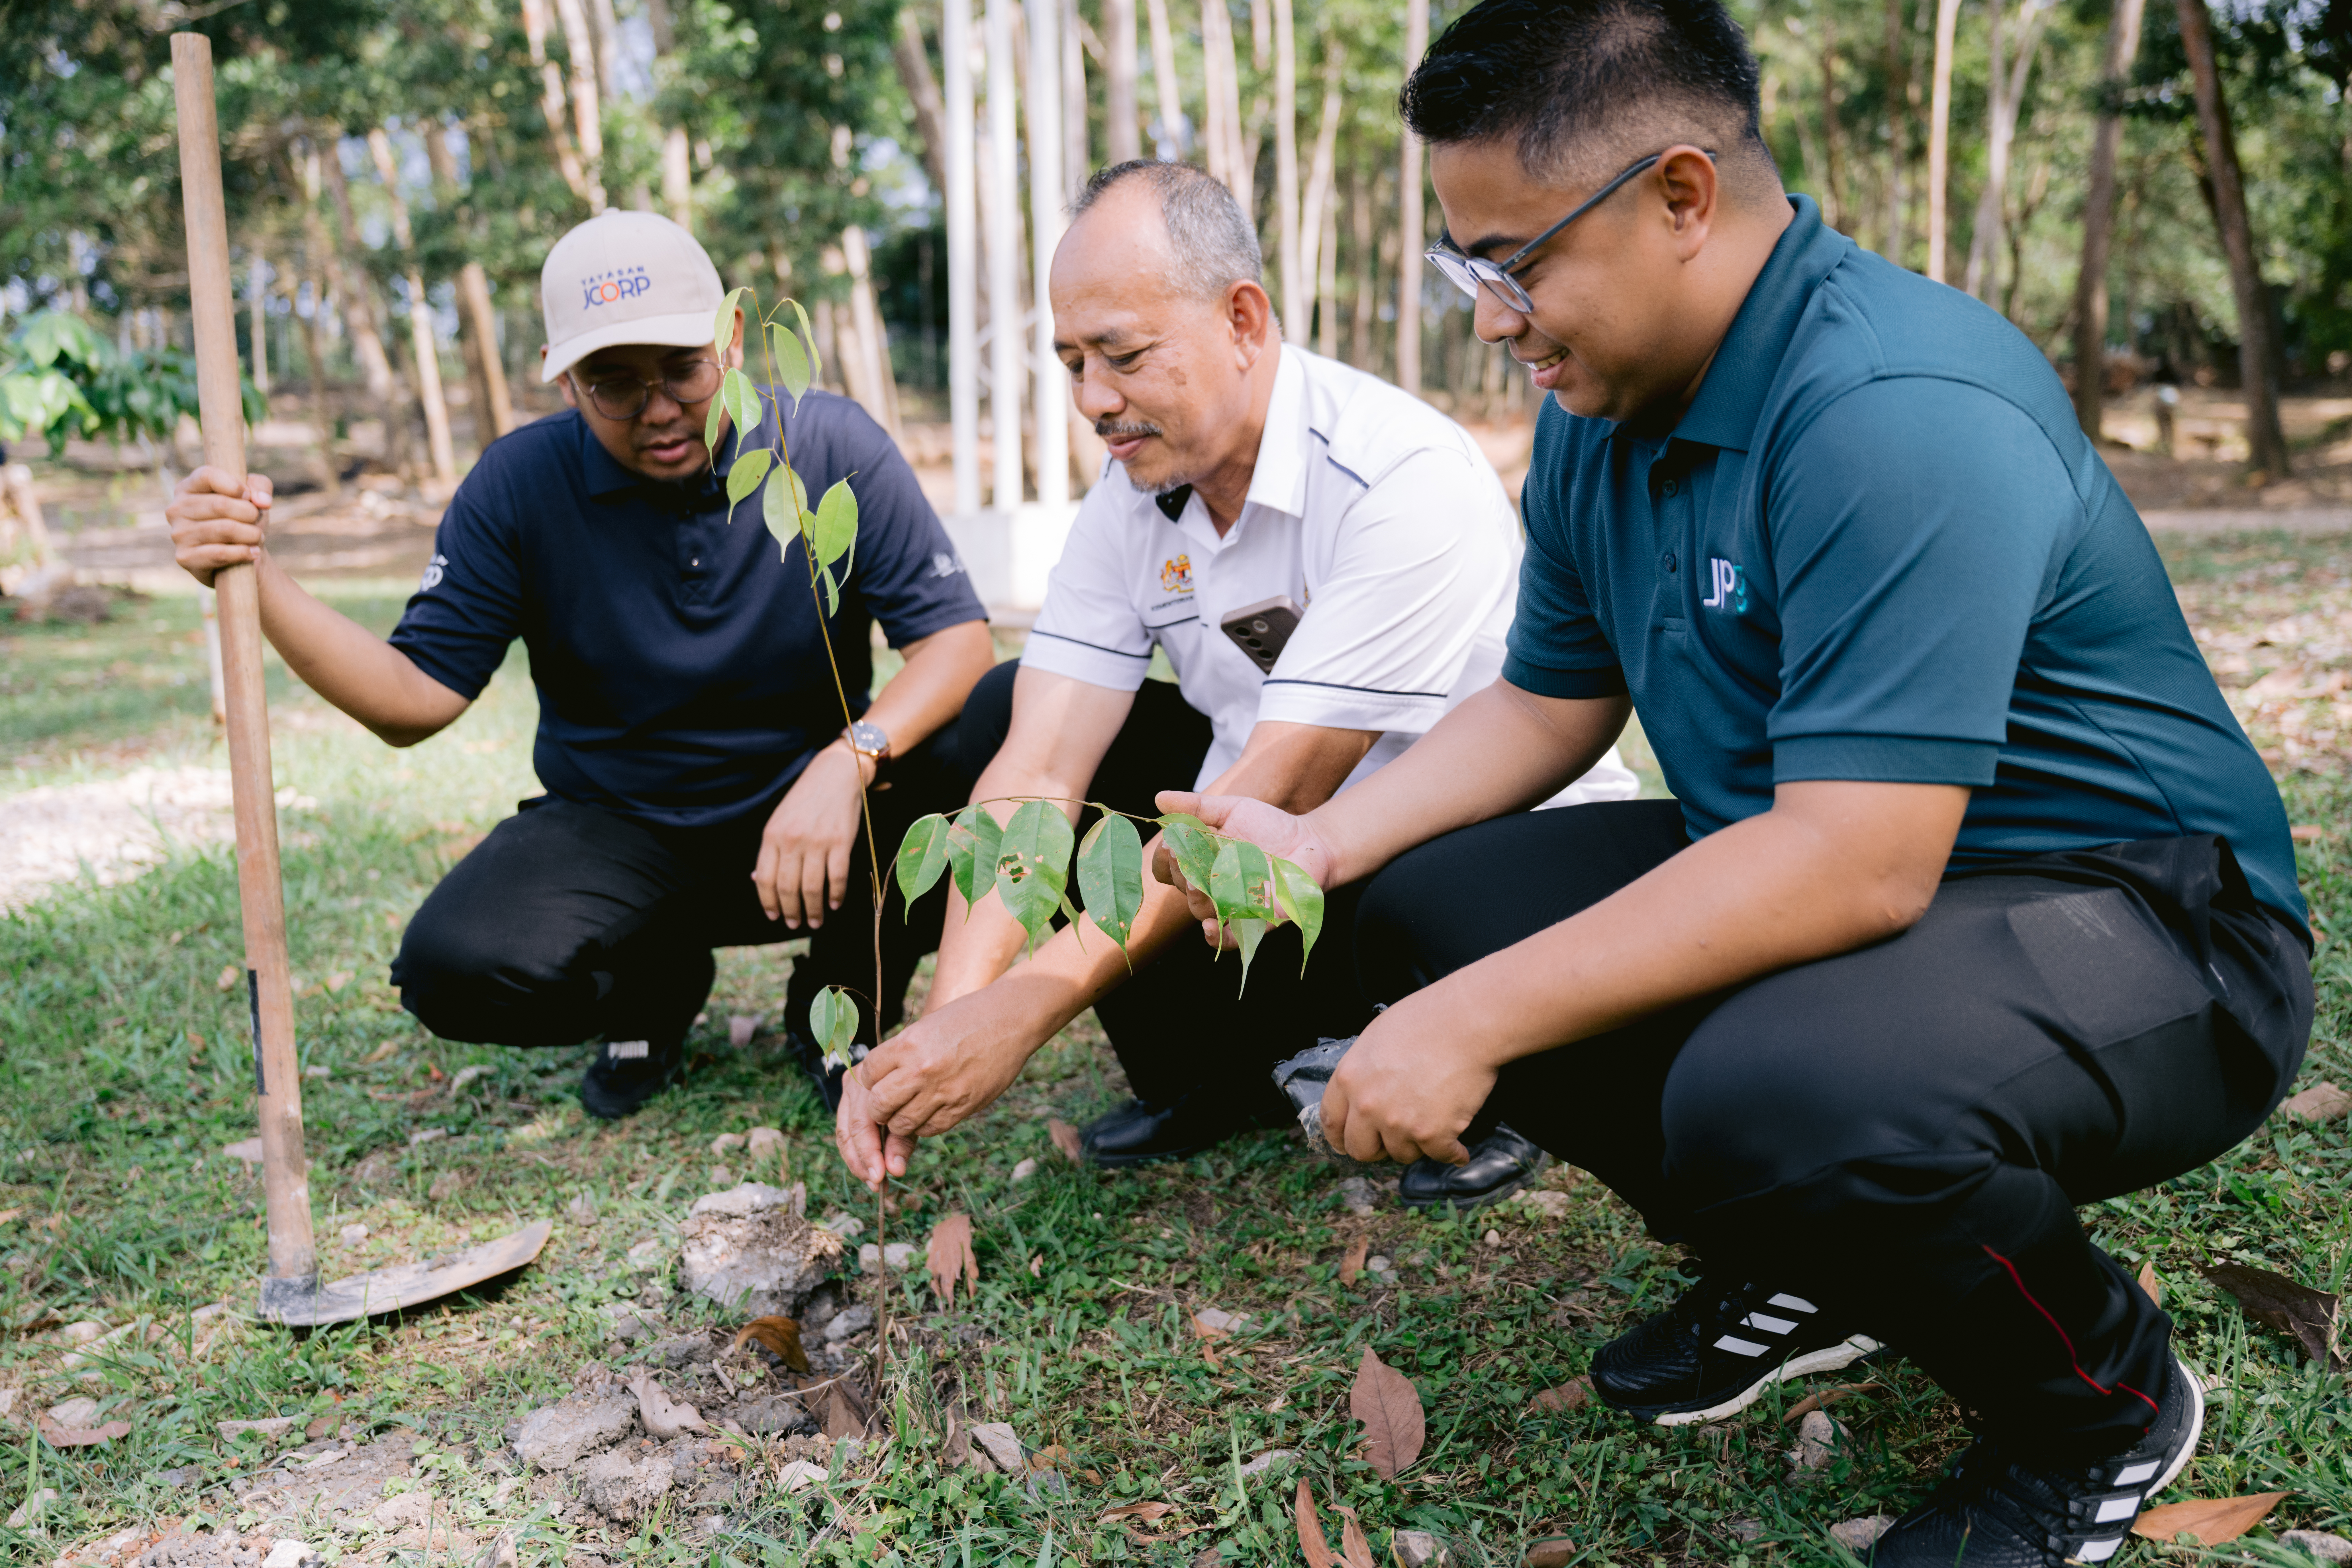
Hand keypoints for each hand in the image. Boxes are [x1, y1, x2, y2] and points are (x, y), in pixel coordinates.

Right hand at [167, 467, 272, 587]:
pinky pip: (220, 553)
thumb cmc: (243, 520)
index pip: (207, 475)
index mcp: (187, 488)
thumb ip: (260, 487)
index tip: (249, 497)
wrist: (239, 558)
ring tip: (257, 537)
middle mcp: (176, 509)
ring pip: (224, 529)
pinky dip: (244, 553)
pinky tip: (253, 552)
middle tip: (257, 520)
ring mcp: (178, 534)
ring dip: (251, 534)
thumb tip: (262, 500)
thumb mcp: (254, 497)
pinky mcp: (185, 557)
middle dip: (249, 513)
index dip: (235, 486)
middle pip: (220, 504)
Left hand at [754, 742, 872, 926]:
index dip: (767, 902)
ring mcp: (817, 842)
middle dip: (791, 912)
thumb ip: (770, 850)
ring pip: (811, 888)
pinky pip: (837, 877)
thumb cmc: (806, 798)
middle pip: (787, 888)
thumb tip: (757, 880)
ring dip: (814, 910)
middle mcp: (792, 840)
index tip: (773, 916)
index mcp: (772, 835)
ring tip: (816, 921)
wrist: (836, 774)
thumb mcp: (779, 820)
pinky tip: (835, 904)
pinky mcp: (841, 842)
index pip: (764, 878)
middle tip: (795, 924)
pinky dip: (836, 895)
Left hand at [831, 989, 1038, 1185]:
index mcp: (907, 1045)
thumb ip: (901, 1053)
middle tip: (887, 1103)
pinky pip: (930, 1129)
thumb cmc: (966, 1018)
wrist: (1010, 1020)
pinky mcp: (962, 1107)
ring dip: (900, 1120)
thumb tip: (879, 1079)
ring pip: (902, 1124)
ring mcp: (942, 1092)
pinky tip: (931, 1111)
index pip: (867, 1075)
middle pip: (878, 1105)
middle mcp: (920, 1070)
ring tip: (909, 1108)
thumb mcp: (925, 1027)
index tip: (877, 1081)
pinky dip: (924, 1125)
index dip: (869, 1081)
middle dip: (878, 1108)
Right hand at [1152, 789, 1338, 949]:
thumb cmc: (1269, 826)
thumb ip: (1197, 807)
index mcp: (1200, 862)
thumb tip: (1159, 798)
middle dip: (1178, 873)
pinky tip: (1211, 926)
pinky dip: (1217, 936)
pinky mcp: (1254, 921)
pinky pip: (1230, 939)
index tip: (1169, 844)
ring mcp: (1231, 906)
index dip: (1163, 861)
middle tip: (1180, 856)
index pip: (1167, 869)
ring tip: (1197, 883)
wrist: (1309, 841)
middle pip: (1182, 889)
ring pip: (1201, 911)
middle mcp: (1210, 887)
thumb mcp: (1232, 809)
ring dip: (1195, 898)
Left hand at [1319, 991, 1493, 1166]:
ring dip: (1416, 1145)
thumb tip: (1366, 1093)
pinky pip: (1439, 1156)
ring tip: (1431, 1125)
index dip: (1341, 1137)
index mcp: (1349, 1079)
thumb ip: (1364, 1072)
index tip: (1349, 1142)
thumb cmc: (1426, 1019)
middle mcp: (1368, 1106)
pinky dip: (1452, 1153)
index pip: (1331, 1122)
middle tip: (1394, 1139)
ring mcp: (1399, 1123)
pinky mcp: (1432, 1134)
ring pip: (1401, 1154)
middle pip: (1361, 1149)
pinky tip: (1458, 1148)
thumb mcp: (1377, 1038)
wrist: (1467, 1021)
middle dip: (1377, 1148)